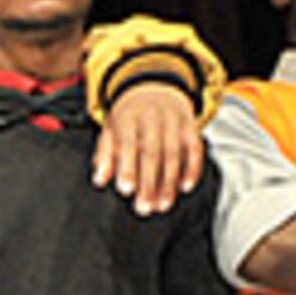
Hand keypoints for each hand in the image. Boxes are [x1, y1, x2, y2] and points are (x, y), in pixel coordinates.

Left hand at [93, 79, 204, 215]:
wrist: (154, 86)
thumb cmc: (128, 117)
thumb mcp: (110, 130)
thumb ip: (105, 155)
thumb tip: (100, 180)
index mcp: (128, 118)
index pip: (128, 145)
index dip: (128, 169)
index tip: (126, 191)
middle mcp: (153, 118)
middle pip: (153, 153)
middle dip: (149, 184)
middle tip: (144, 208)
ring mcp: (174, 121)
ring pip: (174, 154)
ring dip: (169, 183)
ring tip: (162, 206)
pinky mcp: (191, 126)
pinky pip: (195, 148)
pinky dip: (192, 169)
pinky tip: (185, 187)